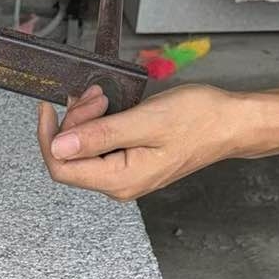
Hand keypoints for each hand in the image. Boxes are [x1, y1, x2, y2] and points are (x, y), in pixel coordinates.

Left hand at [37, 84, 257, 200]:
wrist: (229, 123)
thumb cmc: (199, 121)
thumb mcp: (145, 121)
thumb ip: (100, 136)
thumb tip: (59, 148)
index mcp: (120, 180)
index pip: (61, 168)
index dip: (48, 137)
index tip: (49, 108)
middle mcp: (119, 184)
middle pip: (71, 157)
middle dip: (73, 121)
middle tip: (93, 94)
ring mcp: (124, 174)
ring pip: (84, 148)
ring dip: (86, 118)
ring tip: (104, 95)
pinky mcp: (129, 161)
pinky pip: (100, 144)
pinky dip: (99, 121)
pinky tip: (109, 104)